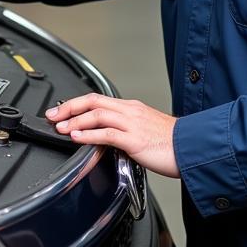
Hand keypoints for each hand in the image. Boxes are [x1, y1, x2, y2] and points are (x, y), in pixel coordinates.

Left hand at [46, 94, 179, 177]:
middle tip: (52, 116)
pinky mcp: (135, 140)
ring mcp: (133, 124)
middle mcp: (130, 111)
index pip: (97, 98)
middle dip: (68, 107)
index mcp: (132, 107)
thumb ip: (125, 130)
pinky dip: (88, 134)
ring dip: (74, 120)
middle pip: (93, 101)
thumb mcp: (145, 130)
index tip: (60, 111)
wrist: (194, 148)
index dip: (75, 103)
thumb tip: (105, 138)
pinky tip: (77, 137)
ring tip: (60, 127)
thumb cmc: (172, 143)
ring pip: (97, 114)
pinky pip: (107, 133)